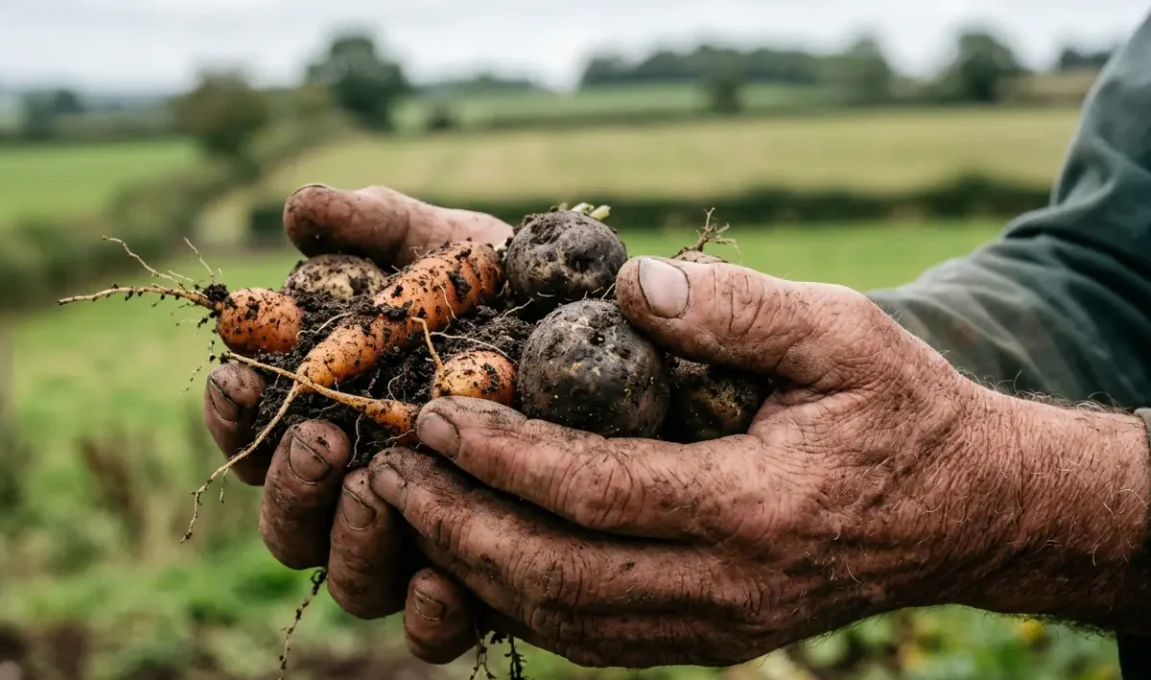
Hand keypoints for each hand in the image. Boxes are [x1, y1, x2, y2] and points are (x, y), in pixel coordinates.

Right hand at [202, 185, 510, 661]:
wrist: (614, 348)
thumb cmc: (515, 296)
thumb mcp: (448, 249)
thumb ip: (375, 228)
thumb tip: (298, 207)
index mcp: (334, 418)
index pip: (256, 433)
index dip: (234, 412)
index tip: (239, 374)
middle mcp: (361, 492)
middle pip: (287, 522)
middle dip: (290, 482)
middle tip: (319, 432)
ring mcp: (418, 545)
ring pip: (349, 580)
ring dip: (346, 538)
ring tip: (376, 484)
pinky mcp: (479, 587)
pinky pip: (431, 631)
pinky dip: (426, 615)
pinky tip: (441, 579)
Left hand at [364, 256, 1150, 666]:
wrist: (962, 513)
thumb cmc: (901, 409)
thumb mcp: (842, 333)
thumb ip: (739, 310)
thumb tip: (630, 284)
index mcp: (753, 509)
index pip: (593, 492)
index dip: (500, 456)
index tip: (434, 410)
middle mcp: (726, 588)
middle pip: (554, 575)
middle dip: (457, 522)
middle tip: (389, 467)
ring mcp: (714, 627)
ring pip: (562, 620)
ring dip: (473, 569)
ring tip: (410, 507)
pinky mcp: (706, 638)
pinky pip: (591, 636)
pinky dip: (520, 600)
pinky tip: (475, 554)